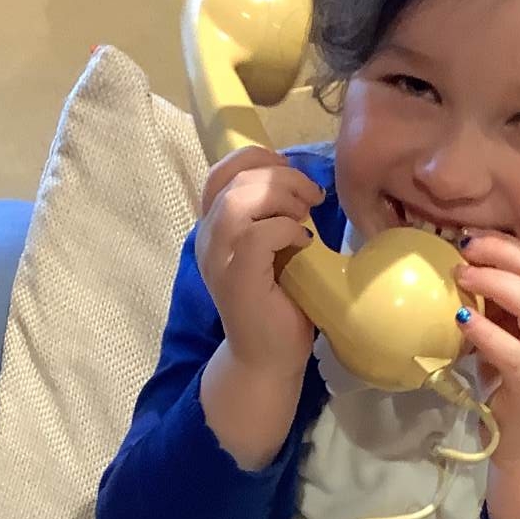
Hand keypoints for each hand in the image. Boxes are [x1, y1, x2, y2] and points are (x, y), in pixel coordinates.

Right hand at [196, 147, 320, 378]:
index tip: (291, 173)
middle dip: (281, 176)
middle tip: (311, 197)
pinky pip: (256, 235)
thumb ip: (275, 216)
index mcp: (215, 228)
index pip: (221, 172)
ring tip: (305, 216)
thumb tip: (303, 183)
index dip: (258, 158)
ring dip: (281, 199)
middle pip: (234, 179)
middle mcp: (208, 239)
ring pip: (238, 202)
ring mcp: (218, 260)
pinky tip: (304, 243)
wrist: (267, 359)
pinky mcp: (236, 279)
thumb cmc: (278, 305)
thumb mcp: (276, 250)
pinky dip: (286, 229)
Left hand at [454, 236, 519, 518]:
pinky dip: (487, 333)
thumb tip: (460, 269)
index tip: (472, 235)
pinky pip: (515, 353)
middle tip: (463, 248)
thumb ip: (496, 308)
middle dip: (502, 253)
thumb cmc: (514, 385)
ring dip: (496, 283)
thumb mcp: (508, 337)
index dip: (509, 244)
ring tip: (462, 275)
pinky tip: (462, 320)